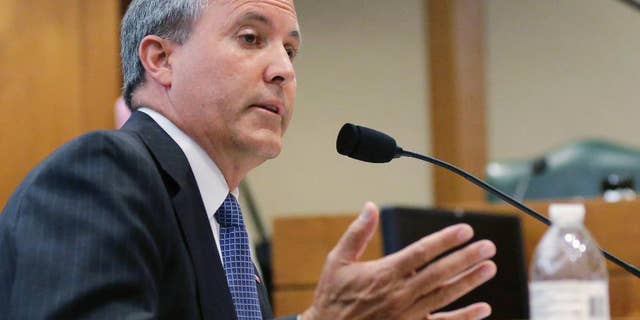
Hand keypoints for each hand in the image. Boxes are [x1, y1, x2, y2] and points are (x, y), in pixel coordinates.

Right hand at [301, 202, 496, 319]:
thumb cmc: (333, 297)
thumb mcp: (337, 261)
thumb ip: (357, 233)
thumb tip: (370, 207)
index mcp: (384, 273)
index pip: (421, 252)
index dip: (445, 240)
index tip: (465, 230)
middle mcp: (400, 293)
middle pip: (440, 272)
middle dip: (466, 257)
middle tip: (488, 246)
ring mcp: (408, 314)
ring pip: (445, 295)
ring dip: (469, 281)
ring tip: (489, 267)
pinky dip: (464, 318)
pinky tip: (482, 309)